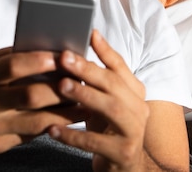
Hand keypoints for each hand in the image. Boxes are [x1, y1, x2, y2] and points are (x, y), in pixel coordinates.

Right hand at [0, 48, 85, 154]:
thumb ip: (6, 57)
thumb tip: (40, 46)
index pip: (12, 67)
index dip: (39, 61)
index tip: (62, 55)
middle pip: (30, 96)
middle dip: (60, 88)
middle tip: (82, 81)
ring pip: (36, 121)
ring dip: (64, 113)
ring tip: (85, 103)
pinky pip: (30, 136)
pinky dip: (51, 126)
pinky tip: (67, 120)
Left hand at [47, 30, 149, 171]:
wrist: (124, 167)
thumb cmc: (108, 128)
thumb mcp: (104, 100)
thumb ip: (97, 76)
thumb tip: (80, 43)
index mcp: (135, 92)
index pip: (120, 66)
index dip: (104, 49)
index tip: (88, 33)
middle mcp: (139, 108)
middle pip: (113, 84)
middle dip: (88, 69)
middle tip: (63, 58)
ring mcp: (134, 132)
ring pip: (110, 108)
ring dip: (84, 94)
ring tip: (60, 86)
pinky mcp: (123, 153)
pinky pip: (96, 143)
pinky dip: (73, 135)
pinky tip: (52, 129)